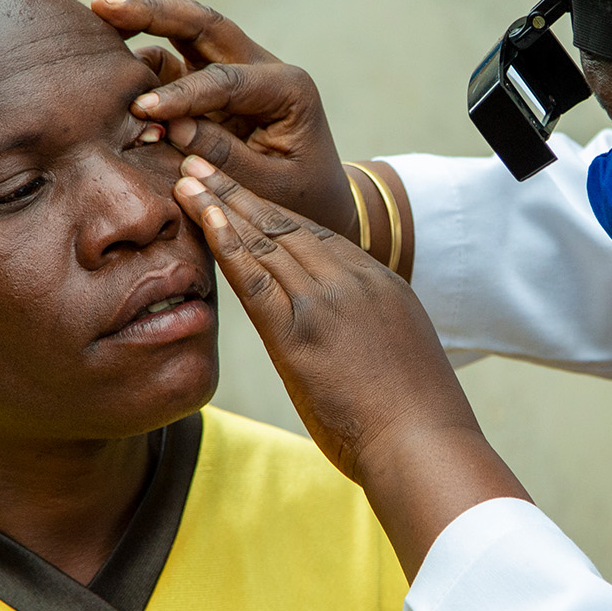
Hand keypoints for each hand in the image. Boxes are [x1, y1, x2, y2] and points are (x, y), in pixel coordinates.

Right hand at [91, 0, 358, 239]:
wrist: (321, 199)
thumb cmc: (301, 197)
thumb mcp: (271, 187)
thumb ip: (224, 157)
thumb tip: (170, 127)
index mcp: (287, 88)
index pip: (226, 80)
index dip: (182, 94)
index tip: (143, 110)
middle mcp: (262, 67)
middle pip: (202, 23)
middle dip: (152, 11)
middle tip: (101, 5)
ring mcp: (235, 71)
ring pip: (185, 34)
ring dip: (142, 29)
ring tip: (95, 26)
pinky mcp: (214, 85)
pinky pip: (174, 66)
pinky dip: (144, 67)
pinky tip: (112, 70)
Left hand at [171, 156, 528, 577]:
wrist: (424, 445)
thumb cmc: (418, 424)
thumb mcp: (404, 364)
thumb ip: (373, 343)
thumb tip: (353, 357)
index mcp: (382, 285)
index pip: (318, 237)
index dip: (274, 212)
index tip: (245, 194)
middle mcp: (354, 280)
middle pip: (287, 224)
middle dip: (241, 192)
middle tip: (203, 165)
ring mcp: (326, 300)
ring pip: (266, 238)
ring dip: (221, 204)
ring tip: (187, 177)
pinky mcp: (299, 330)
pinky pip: (253, 275)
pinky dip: (225, 241)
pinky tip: (201, 216)